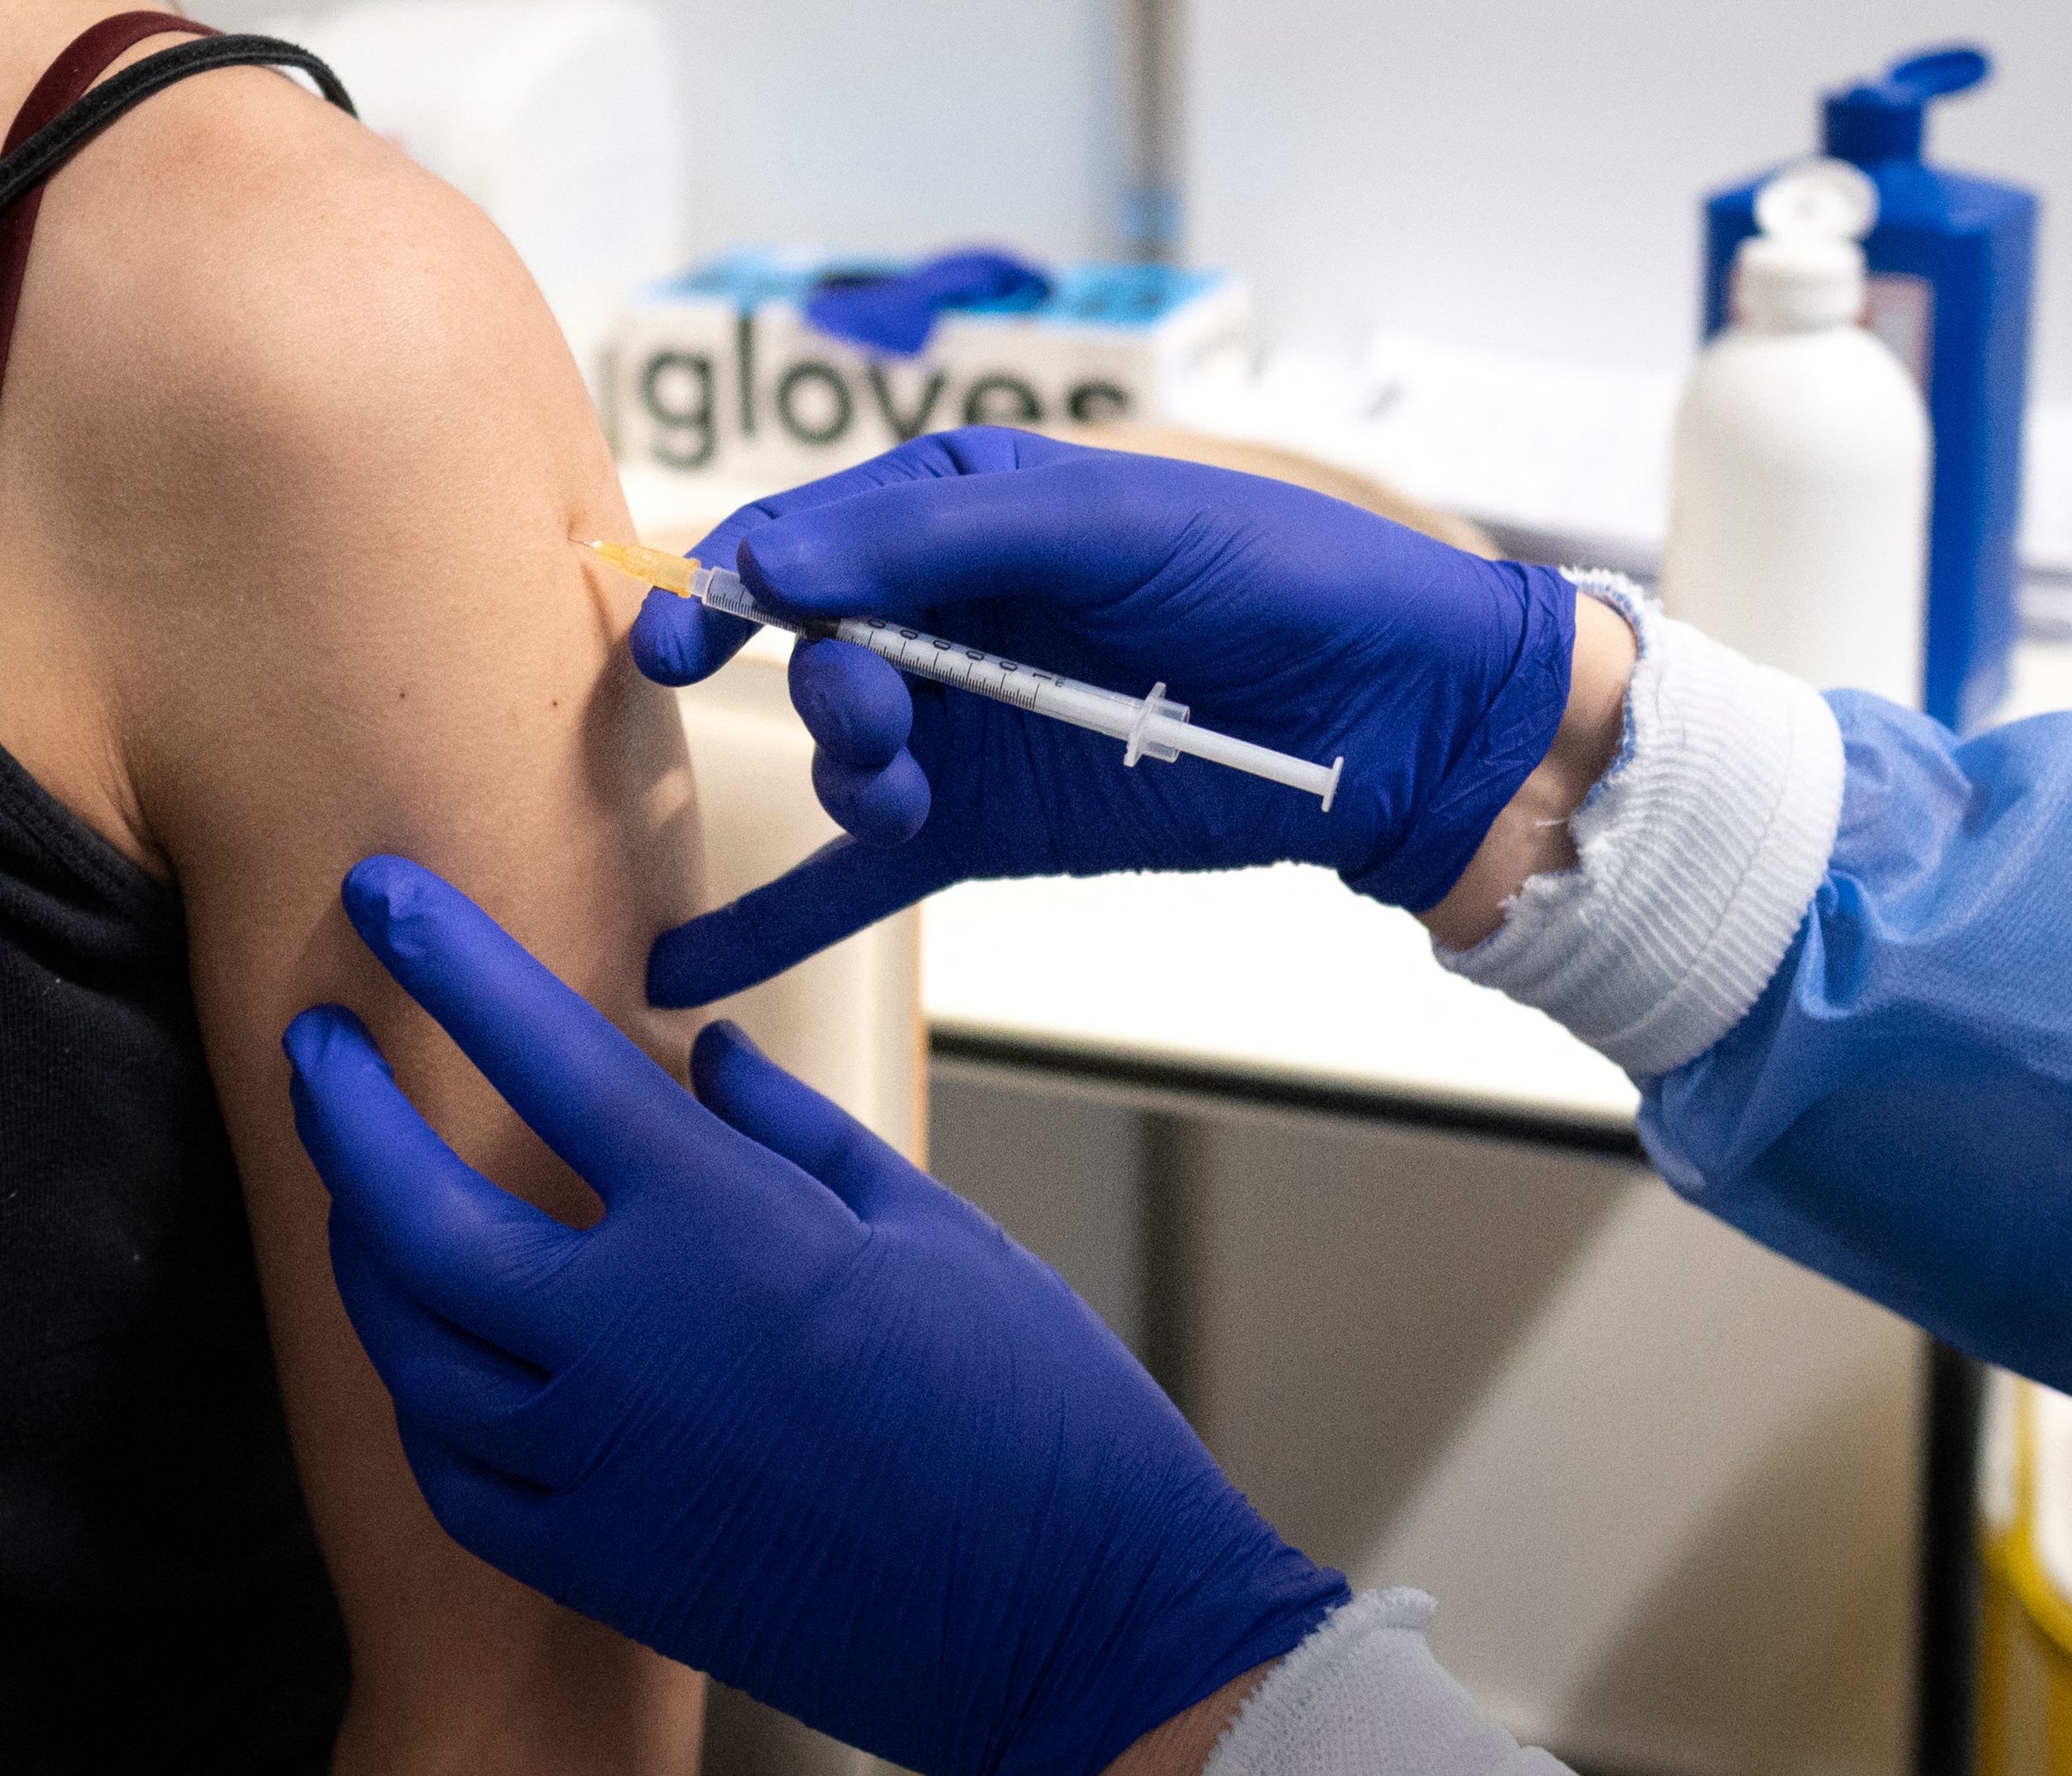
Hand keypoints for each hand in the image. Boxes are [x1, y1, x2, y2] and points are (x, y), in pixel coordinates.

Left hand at [283, 856, 1348, 1775]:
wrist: (1071, 1621)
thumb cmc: (1032, 1407)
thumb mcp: (928, 1226)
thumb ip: (793, 1130)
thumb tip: (707, 1057)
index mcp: (726, 1227)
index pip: (544, 1059)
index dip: (452, 962)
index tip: (385, 894)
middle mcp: (630, 1339)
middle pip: (414, 1207)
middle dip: (341, 1109)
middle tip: (312, 1043)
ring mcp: (597, 1464)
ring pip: (407, 1344)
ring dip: (358, 1250)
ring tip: (351, 1189)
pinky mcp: (600, 1565)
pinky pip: (451, 1472)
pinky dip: (420, 1397)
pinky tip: (428, 1354)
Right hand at [632, 426, 1580, 1006]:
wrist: (1397, 716)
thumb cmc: (1278, 577)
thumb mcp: (1113, 523)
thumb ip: (935, 540)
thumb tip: (773, 559)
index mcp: (960, 509)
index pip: (808, 539)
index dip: (728, 586)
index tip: (674, 638)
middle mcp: (943, 615)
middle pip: (811, 654)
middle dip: (823, 685)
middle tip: (879, 713)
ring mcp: (963, 728)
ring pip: (840, 759)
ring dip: (852, 775)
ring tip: (910, 790)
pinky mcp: (988, 831)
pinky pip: (857, 877)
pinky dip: (775, 919)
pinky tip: (686, 970)